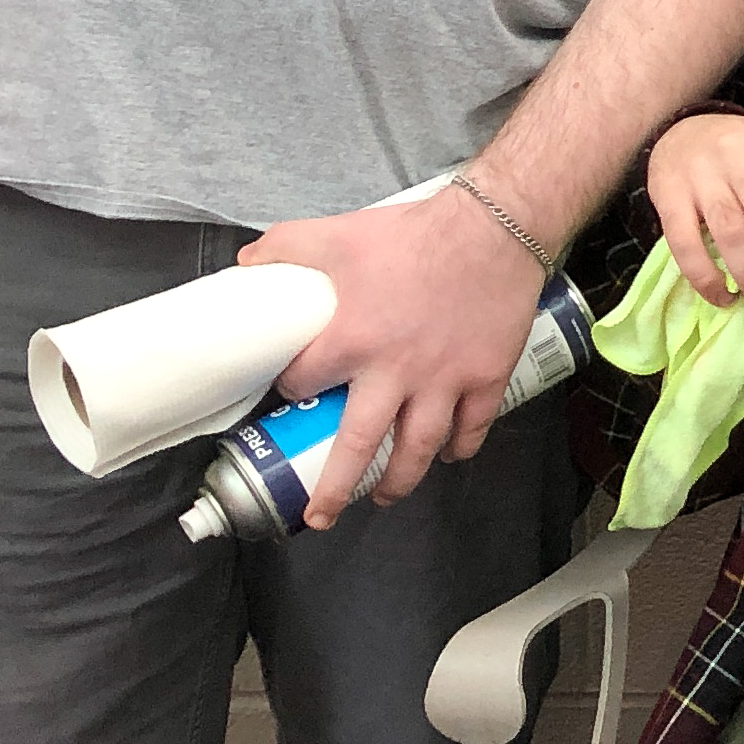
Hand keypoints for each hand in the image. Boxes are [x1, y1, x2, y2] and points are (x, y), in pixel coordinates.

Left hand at [242, 184, 549, 527]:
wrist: (495, 227)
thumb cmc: (415, 233)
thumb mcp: (340, 233)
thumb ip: (288, 247)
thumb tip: (248, 264)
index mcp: (352, 339)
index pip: (305, 383)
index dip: (294, 388)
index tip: (296, 390)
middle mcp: (395, 372)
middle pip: (360, 445)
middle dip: (336, 488)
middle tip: (320, 516)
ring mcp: (444, 380)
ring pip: (419, 447)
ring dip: (399, 480)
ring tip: (385, 496)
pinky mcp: (486, 376)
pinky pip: (473, 426)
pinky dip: (461, 447)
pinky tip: (450, 455)